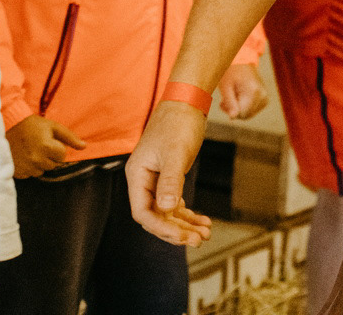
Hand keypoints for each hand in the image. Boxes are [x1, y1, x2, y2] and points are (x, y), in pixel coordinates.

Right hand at [6, 114, 86, 178]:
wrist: (8, 127)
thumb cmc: (33, 125)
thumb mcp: (53, 127)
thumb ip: (70, 138)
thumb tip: (84, 146)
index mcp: (47, 147)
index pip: (62, 156)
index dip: (58, 148)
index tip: (49, 141)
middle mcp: (36, 159)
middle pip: (53, 165)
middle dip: (50, 156)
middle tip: (40, 145)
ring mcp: (26, 167)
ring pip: (42, 171)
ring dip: (40, 163)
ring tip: (32, 150)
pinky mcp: (17, 172)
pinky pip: (30, 174)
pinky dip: (29, 167)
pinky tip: (25, 156)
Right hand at [126, 102, 212, 246]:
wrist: (187, 102)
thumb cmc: (179, 123)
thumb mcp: (176, 152)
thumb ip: (170, 180)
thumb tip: (164, 209)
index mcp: (137, 175)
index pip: (142, 212)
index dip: (161, 228)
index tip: (183, 237)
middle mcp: (143, 180)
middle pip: (155, 216)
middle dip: (176, 230)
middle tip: (199, 240)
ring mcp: (155, 180)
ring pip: (166, 212)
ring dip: (185, 224)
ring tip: (205, 234)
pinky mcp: (169, 176)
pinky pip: (175, 203)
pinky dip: (188, 213)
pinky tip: (203, 221)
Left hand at [218, 62, 267, 118]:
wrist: (242, 62)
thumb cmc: (231, 73)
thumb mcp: (226, 87)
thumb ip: (230, 103)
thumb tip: (233, 118)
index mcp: (254, 92)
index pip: (241, 114)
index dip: (230, 111)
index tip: (223, 102)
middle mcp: (263, 96)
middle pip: (246, 116)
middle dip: (234, 111)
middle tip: (225, 100)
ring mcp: (265, 98)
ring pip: (248, 115)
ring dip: (238, 109)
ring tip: (232, 96)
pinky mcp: (265, 99)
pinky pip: (252, 111)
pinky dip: (244, 107)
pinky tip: (239, 97)